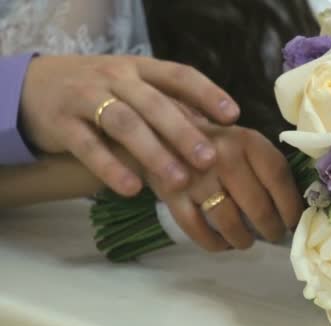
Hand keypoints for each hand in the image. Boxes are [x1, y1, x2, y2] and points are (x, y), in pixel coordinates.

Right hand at [19, 55, 239, 196]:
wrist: (35, 86)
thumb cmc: (101, 91)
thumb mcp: (133, 88)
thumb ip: (168, 105)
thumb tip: (219, 133)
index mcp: (140, 67)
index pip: (178, 74)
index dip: (207, 93)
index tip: (233, 116)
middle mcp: (116, 77)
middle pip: (154, 102)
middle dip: (183, 131)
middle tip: (209, 158)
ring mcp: (86, 97)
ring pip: (124, 123)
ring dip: (154, 152)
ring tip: (178, 179)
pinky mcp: (62, 123)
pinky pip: (88, 146)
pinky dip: (111, 167)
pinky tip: (132, 189)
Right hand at [147, 122, 303, 250]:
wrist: (168, 132)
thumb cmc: (219, 144)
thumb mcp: (247, 143)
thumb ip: (268, 167)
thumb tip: (294, 209)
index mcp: (247, 140)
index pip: (278, 178)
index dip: (290, 206)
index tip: (293, 223)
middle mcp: (223, 156)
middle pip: (257, 206)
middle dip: (270, 229)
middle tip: (273, 235)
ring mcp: (196, 176)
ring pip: (228, 222)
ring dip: (242, 239)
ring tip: (246, 241)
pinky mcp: (172, 194)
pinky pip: (197, 229)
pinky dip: (213, 243)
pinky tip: (222, 244)